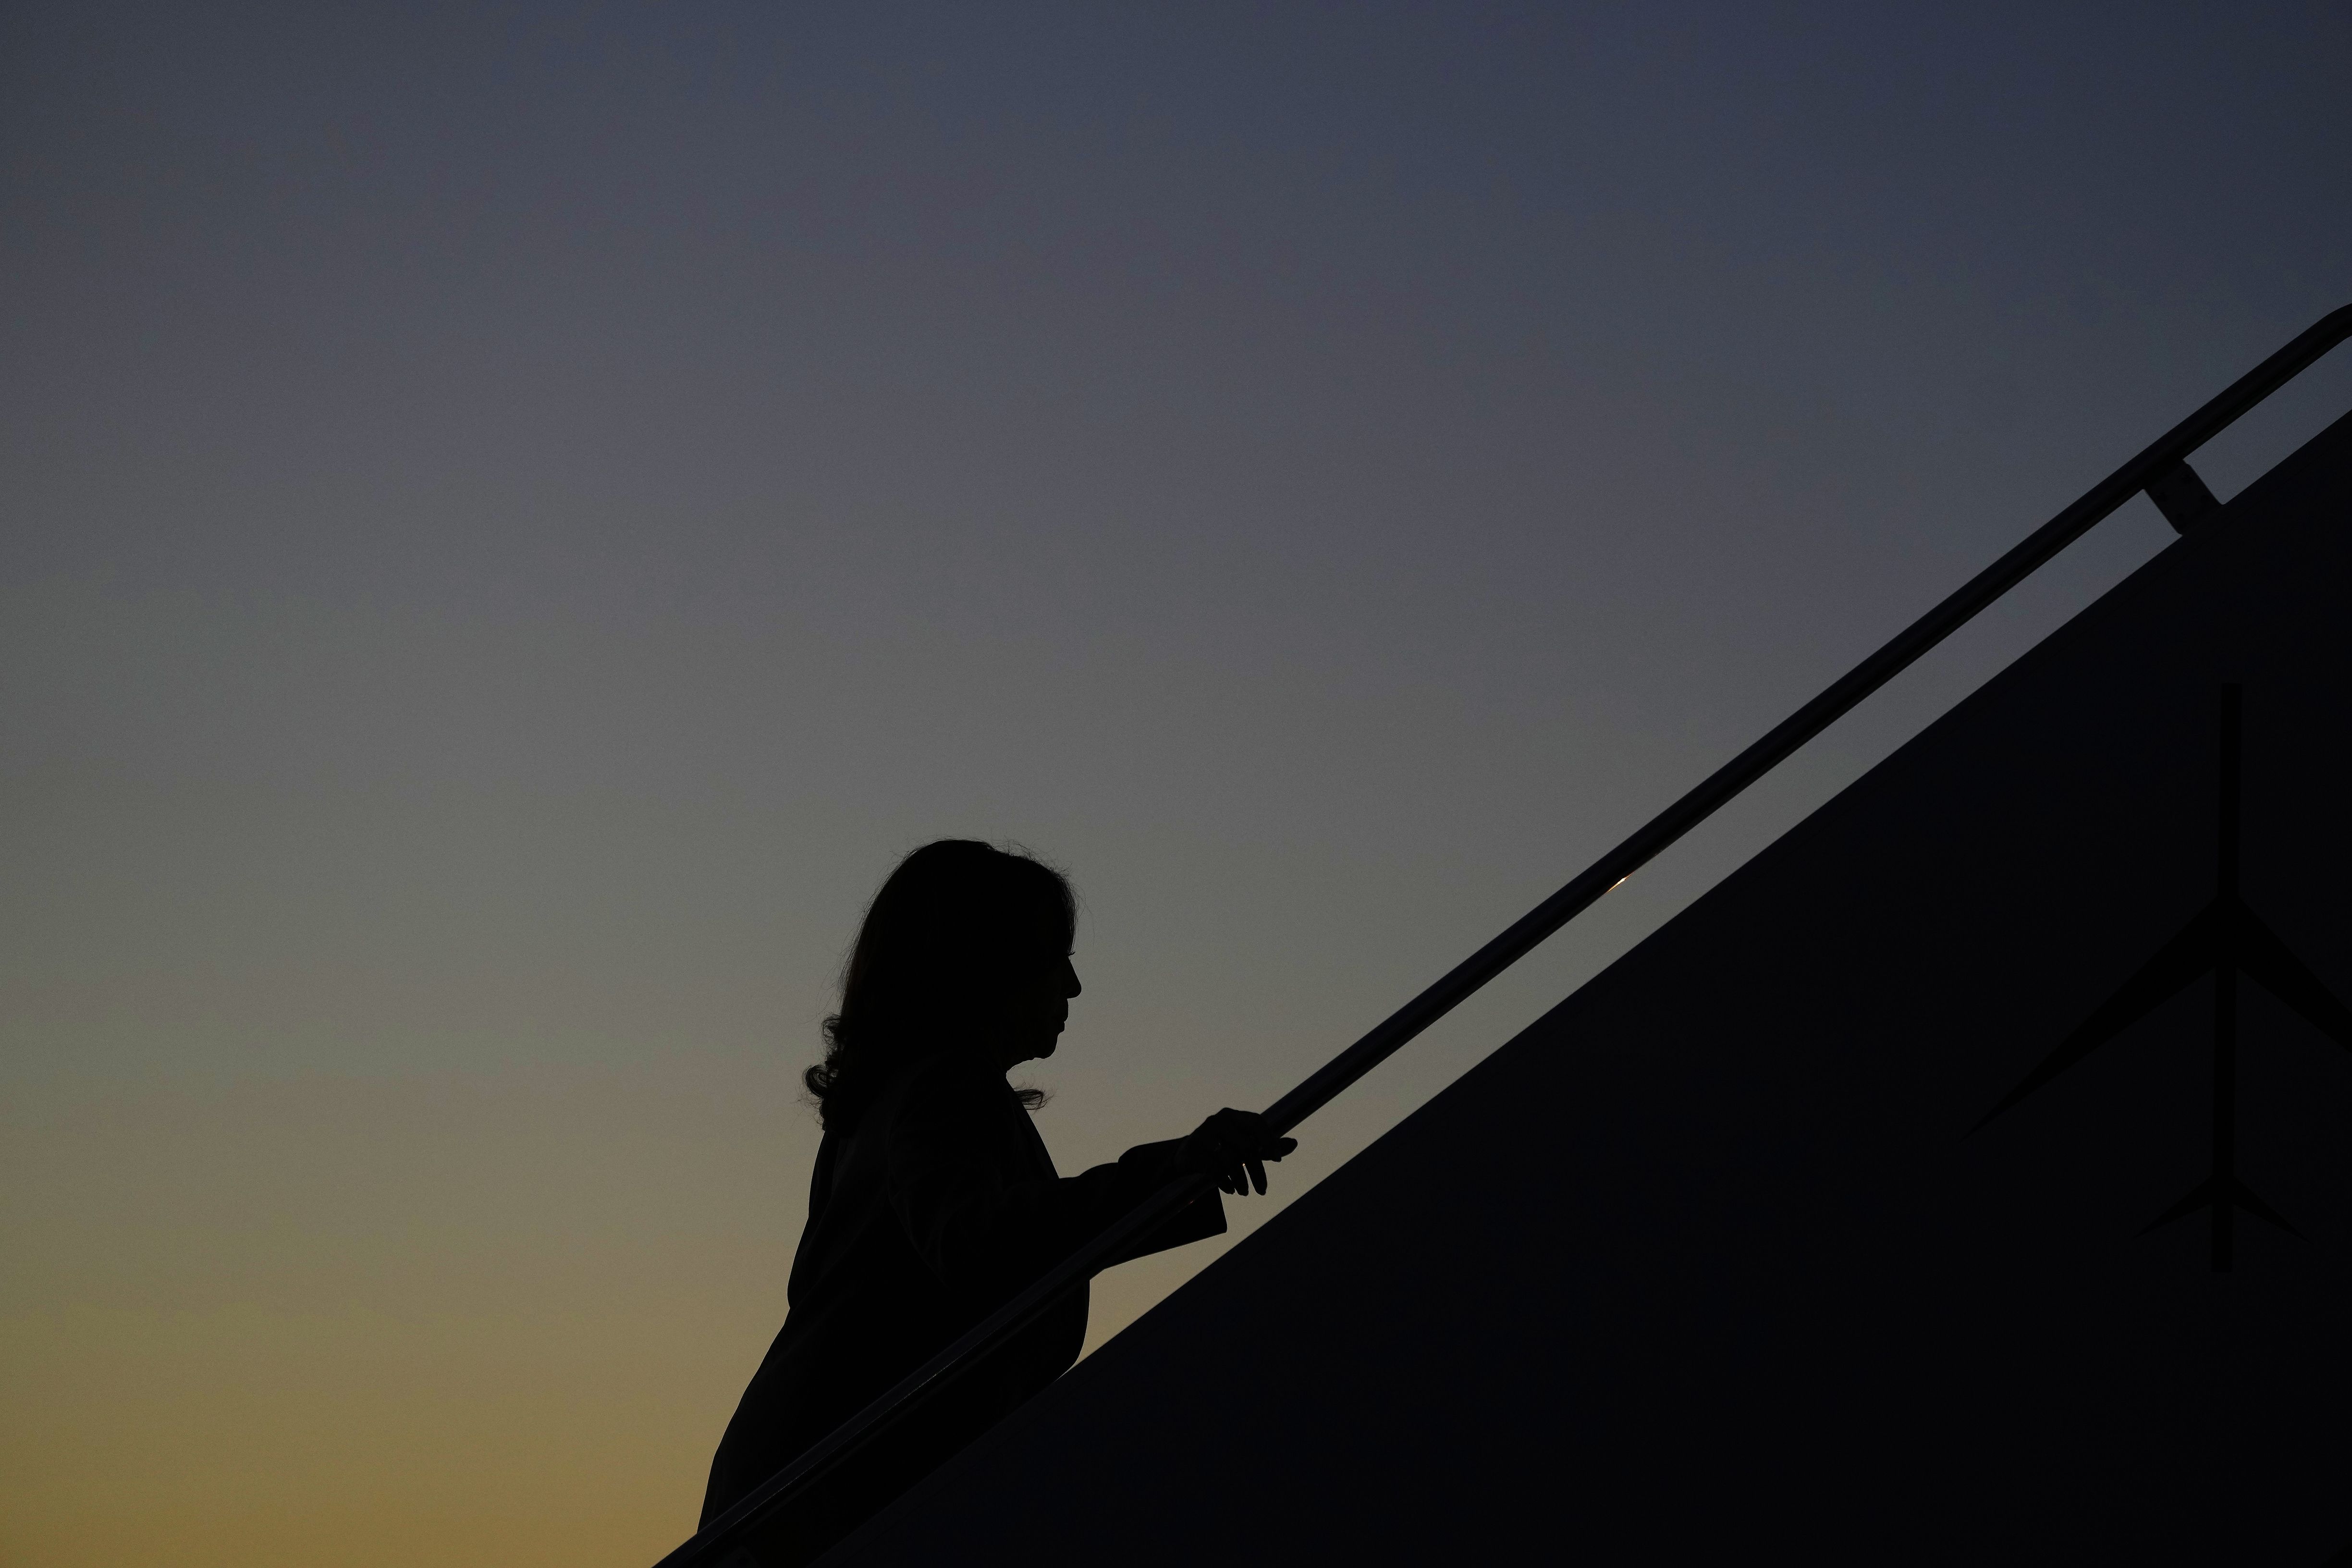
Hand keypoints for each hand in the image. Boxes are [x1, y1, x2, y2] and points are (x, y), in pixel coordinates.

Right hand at [1179, 1108, 1297, 1196]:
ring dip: (1241, 1180)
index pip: (1256, 1122)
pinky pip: (1213, 1168)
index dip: (1269, 1140)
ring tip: (1245, 1192)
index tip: (1278, 1160)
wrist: (1186, 1155)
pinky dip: (1224, 1182)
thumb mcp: (1244, 1145)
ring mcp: (1203, 1134)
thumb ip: (1266, 1145)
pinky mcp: (1191, 1150)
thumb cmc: (1221, 1149)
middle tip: (1263, 1190)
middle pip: (1245, 1146)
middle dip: (1257, 1171)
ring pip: (1229, 1159)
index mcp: (1233, 1116)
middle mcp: (1218, 1121)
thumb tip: (1294, 1143)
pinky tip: (1231, 1190)